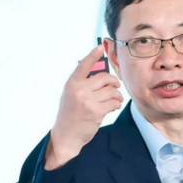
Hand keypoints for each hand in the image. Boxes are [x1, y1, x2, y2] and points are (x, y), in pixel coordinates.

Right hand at [45, 45, 122, 169]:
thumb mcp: (70, 95)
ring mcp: (88, 101)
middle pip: (104, 78)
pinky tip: (113, 107)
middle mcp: (79, 90)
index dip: (93, 55)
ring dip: (116, 95)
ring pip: (111, 91)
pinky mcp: (96, 112)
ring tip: (114, 100)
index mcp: (71, 84)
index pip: (84, 65)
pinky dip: (116, 104)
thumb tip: (100, 74)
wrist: (66, 135)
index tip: (100, 47)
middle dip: (114, 82)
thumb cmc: (69, 114)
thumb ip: (82, 84)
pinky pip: (113, 103)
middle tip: (116, 87)